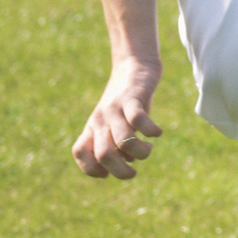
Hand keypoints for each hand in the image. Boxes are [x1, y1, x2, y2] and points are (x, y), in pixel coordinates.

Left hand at [73, 58, 162, 178]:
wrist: (134, 65)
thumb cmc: (127, 100)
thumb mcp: (116, 122)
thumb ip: (116, 142)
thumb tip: (127, 160)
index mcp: (93, 126)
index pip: (80, 152)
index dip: (91, 168)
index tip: (107, 173)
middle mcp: (101, 119)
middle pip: (104, 154)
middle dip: (121, 171)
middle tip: (133, 173)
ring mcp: (116, 108)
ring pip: (123, 141)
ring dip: (140, 153)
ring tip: (148, 149)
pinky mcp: (133, 98)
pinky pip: (139, 119)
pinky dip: (151, 131)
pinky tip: (158, 132)